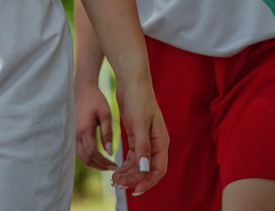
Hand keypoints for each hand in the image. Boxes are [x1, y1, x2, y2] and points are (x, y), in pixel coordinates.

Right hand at [73, 80, 115, 171]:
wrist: (82, 90)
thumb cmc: (96, 100)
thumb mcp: (106, 114)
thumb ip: (107, 133)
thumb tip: (109, 152)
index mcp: (84, 130)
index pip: (93, 153)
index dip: (104, 162)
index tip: (115, 165)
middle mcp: (75, 135)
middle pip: (86, 159)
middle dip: (99, 166)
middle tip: (112, 168)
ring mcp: (72, 136)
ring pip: (81, 157)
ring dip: (94, 163)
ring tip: (107, 165)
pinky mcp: (73, 134)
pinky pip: (79, 151)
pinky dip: (89, 157)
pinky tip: (99, 157)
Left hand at [109, 72, 167, 195]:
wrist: (131, 82)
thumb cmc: (138, 100)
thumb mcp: (139, 124)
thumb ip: (143, 148)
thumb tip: (145, 169)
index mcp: (161, 141)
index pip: (158, 169)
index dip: (148, 182)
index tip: (134, 191)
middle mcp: (156, 143)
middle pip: (147, 170)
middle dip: (134, 179)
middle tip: (116, 184)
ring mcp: (146, 141)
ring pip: (139, 165)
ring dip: (128, 174)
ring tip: (113, 179)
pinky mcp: (136, 137)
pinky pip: (133, 158)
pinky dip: (125, 166)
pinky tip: (115, 170)